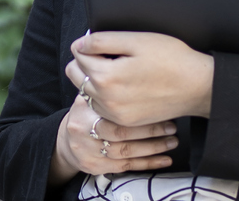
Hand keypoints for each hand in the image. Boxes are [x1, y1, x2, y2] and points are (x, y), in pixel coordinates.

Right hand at [48, 97, 177, 184]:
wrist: (67, 142)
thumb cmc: (85, 116)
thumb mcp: (88, 98)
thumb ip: (104, 88)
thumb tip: (131, 71)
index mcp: (83, 109)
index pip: (111, 109)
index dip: (137, 109)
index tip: (158, 106)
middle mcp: (83, 131)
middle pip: (119, 132)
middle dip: (149, 130)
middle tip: (170, 126)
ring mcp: (88, 151)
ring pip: (125, 151)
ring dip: (152, 147)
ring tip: (171, 141)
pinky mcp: (96, 167)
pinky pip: (126, 166)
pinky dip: (148, 163)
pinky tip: (164, 159)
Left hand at [67, 31, 213, 128]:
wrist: (198, 87)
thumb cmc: (171, 59)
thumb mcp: (135, 40)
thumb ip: (101, 41)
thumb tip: (79, 44)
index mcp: (106, 77)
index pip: (77, 54)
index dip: (88, 43)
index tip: (105, 42)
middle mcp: (106, 100)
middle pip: (75, 74)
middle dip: (86, 61)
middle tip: (109, 54)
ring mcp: (115, 114)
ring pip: (85, 91)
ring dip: (93, 79)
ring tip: (118, 69)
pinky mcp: (124, 121)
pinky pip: (100, 106)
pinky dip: (104, 94)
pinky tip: (123, 85)